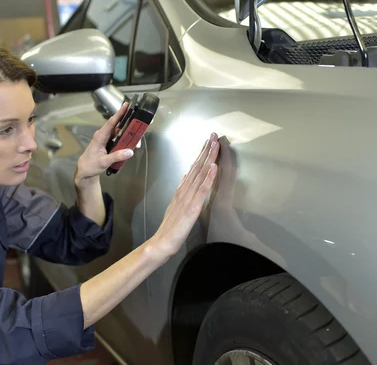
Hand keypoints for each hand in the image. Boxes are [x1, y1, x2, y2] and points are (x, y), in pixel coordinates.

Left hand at [74, 102, 134, 186]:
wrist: (85, 170)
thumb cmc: (90, 164)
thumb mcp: (104, 162)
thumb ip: (116, 156)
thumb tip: (130, 152)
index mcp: (100, 136)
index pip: (111, 122)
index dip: (119, 113)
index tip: (126, 105)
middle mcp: (104, 135)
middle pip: (119, 126)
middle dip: (130, 125)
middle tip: (141, 125)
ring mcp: (106, 138)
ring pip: (120, 133)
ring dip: (129, 135)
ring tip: (137, 142)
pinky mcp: (109, 143)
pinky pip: (119, 139)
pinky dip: (126, 141)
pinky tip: (132, 145)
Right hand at [150, 133, 219, 257]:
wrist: (162, 242)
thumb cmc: (170, 226)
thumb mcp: (176, 204)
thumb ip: (181, 189)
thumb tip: (185, 175)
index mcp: (182, 189)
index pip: (193, 167)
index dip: (201, 153)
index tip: (208, 141)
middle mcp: (185, 190)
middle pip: (197, 166)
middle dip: (206, 150)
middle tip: (213, 134)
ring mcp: (188, 197)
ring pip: (200, 174)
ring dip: (208, 158)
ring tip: (215, 144)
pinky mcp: (192, 207)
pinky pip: (202, 190)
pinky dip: (208, 177)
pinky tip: (213, 167)